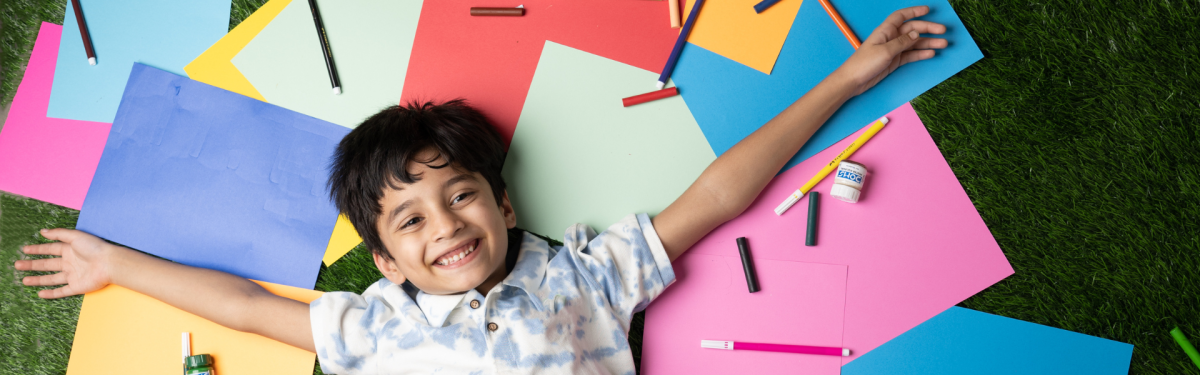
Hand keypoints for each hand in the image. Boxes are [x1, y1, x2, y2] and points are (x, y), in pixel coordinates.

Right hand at [13, 228, 118, 298]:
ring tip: (24, 280)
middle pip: (47, 264)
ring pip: (52, 279)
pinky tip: (40, 293)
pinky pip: (61, 291)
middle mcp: (70, 263)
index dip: (37, 249)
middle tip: (17, 265)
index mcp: (70, 250)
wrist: (109, 263)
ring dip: (38, 280)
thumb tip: (42, 231)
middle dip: (32, 265)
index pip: (50, 250)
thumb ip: (58, 234)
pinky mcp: (77, 287)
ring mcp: (73, 276)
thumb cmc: (95, 248)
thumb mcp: (75, 236)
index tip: (24, 249)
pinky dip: (51, 293)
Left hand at [834, 6, 948, 95]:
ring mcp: (893, 50)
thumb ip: (901, 42)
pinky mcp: (894, 61)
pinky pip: (910, 55)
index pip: (901, 16)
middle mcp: (890, 38)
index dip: (914, 11)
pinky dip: (921, 54)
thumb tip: (915, 34)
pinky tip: (931, 53)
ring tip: (943, 44)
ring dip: (928, 43)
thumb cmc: (863, 63)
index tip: (928, 10)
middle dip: (928, 29)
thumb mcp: (885, 51)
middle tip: (943, 31)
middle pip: (912, 29)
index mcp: (885, 31)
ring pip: (914, 43)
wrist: (853, 81)